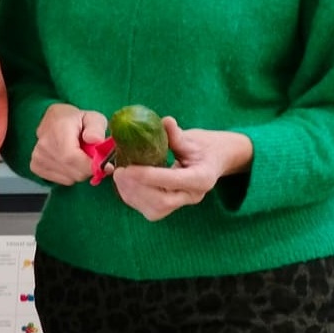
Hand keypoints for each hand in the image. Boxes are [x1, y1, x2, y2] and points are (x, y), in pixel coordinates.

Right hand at [28, 103, 110, 186]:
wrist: (54, 120)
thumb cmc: (76, 120)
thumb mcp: (93, 117)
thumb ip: (96, 128)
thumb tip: (95, 140)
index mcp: (58, 131)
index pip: (72, 158)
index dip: (91, 166)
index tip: (105, 165)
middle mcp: (44, 146)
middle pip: (74, 172)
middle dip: (89, 169)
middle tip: (92, 157)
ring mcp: (37, 158)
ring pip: (70, 179)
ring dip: (80, 171)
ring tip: (79, 156)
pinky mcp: (36, 166)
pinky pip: (62, 181)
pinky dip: (70, 175)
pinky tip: (69, 162)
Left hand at [111, 118, 253, 221]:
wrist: (215, 159)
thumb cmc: (203, 146)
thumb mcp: (193, 138)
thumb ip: (176, 135)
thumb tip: (164, 122)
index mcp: (202, 177)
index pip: (174, 181)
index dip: (148, 177)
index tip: (127, 168)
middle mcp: (193, 195)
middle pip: (163, 202)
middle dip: (136, 189)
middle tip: (119, 171)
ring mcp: (182, 203)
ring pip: (154, 210)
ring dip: (131, 195)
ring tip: (119, 176)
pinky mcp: (171, 207)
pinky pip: (149, 210)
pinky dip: (133, 198)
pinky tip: (123, 183)